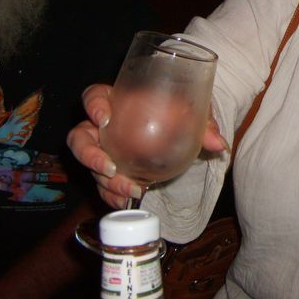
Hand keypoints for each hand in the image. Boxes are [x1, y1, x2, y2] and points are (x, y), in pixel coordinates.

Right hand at [66, 83, 227, 208]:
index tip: (104, 118)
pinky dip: (112, 196)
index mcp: (118, 100)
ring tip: (132, 190)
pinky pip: (102, 184)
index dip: (93, 106)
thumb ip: (204, 124)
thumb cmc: (181, 111)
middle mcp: (105, 126)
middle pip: (79, 137)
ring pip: (90, 166)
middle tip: (110, 168)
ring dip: (106, 182)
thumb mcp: (193, 111)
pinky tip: (126, 202)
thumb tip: (219, 144)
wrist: (182, 129)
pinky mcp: (111, 170)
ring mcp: (105, 149)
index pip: (94, 96)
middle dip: (89, 155)